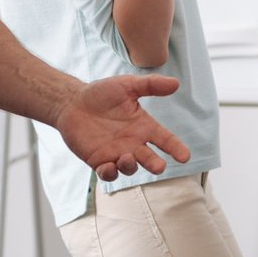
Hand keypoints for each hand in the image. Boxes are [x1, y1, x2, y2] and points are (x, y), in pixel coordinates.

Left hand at [54, 74, 190, 179]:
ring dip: (130, 166)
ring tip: (126, 157)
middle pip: (150, 159)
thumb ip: (151, 85)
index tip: (185, 156)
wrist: (72, 103)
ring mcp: (117, 153)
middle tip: (159, 166)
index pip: (165, 139)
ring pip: (130, 168)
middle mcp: (133, 142)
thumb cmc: (101, 93)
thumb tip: (176, 83)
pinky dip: (110, 173)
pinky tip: (108, 166)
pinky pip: (108, 173)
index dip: (175, 148)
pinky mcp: (99, 161)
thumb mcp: (127, 85)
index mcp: (143, 126)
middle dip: (155, 164)